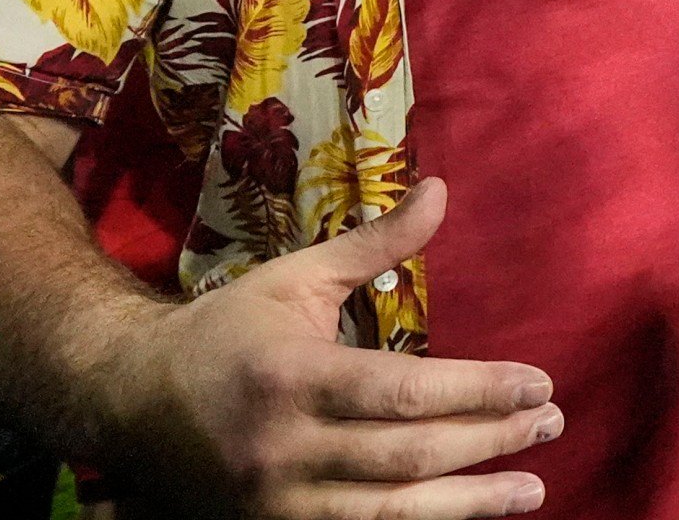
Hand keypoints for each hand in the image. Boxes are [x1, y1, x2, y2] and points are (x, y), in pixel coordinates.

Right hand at [99, 178, 559, 517]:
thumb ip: (374, 245)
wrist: (126, 400)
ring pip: (390, 513)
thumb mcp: (296, 279)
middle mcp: (284, 447)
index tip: (539, 383)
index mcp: (291, 374)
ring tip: (533, 489)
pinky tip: (469, 517)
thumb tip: (442, 190)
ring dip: (471, 504)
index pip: (402, 391)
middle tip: (552, 423)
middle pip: (406, 456)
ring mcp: (276, 503)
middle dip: (489, 441)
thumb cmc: (225, 331)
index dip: (478, 391)